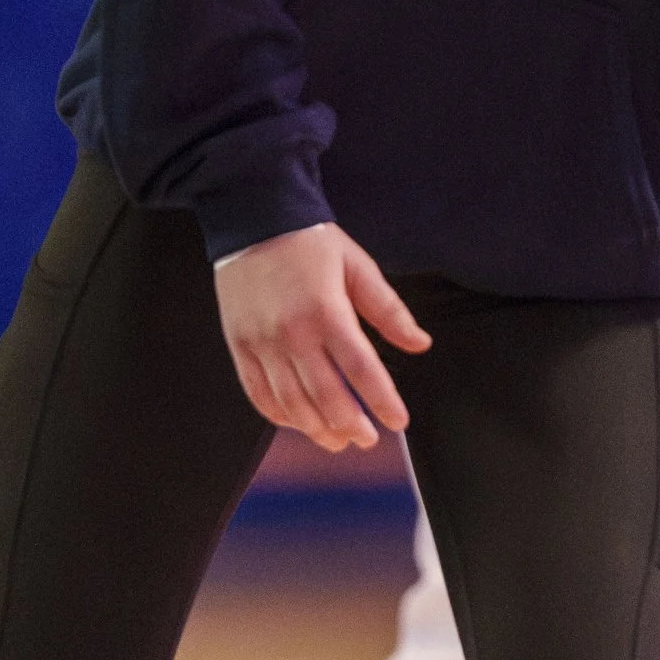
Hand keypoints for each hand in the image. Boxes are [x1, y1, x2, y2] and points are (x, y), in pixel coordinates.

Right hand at [214, 224, 430, 451]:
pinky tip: (297, 422)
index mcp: (327, 312)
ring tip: (337, 439)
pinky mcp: (240, 346)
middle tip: (367, 439)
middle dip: (351, 425)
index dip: (382, 401)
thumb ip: (389, 309)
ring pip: (291, 403)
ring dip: (317, 428)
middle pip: (326, 396)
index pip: (361, 370)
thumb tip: (419, 343)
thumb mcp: (357, 266)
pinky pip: (258, 393)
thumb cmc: (307, 242)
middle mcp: (293, 333)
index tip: (397, 421)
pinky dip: (279, 415)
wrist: (252, 219)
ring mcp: (262, 343)